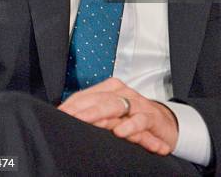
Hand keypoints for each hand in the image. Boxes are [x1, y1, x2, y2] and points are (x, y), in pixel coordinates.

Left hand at [58, 77, 177, 154]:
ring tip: (85, 121)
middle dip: (82, 109)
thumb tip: (64, 119)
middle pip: (98, 99)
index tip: (57, 115)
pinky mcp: (151, 117)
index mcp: (111, 89)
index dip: (71, 105)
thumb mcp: (111, 116)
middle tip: (67, 118)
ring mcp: (137, 103)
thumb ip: (93, 115)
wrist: (163, 124)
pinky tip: (120, 132)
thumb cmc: (132, 119)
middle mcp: (123, 93)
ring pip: (116, 106)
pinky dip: (130, 126)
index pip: (86, 95)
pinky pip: (140, 120)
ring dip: (100, 114)